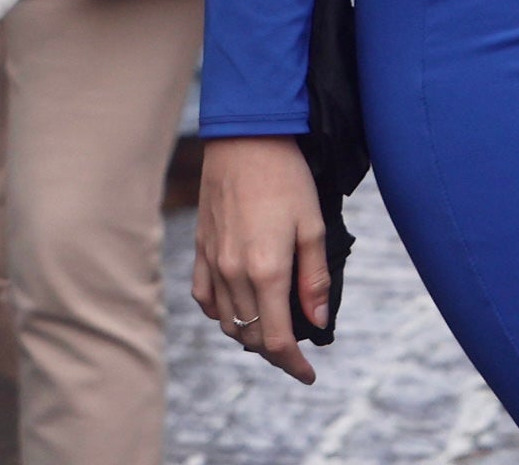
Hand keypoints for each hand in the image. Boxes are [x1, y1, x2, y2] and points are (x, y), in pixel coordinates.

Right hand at [193, 138, 328, 381]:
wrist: (245, 142)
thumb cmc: (288, 179)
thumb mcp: (314, 226)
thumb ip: (314, 278)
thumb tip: (318, 322)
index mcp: (265, 271)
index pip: (275, 338)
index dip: (292, 364)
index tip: (309, 374)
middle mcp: (233, 274)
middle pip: (250, 336)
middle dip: (274, 351)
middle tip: (297, 351)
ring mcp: (212, 264)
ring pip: (226, 322)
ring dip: (249, 335)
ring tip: (273, 333)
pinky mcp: (200, 252)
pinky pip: (205, 299)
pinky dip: (221, 314)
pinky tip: (238, 310)